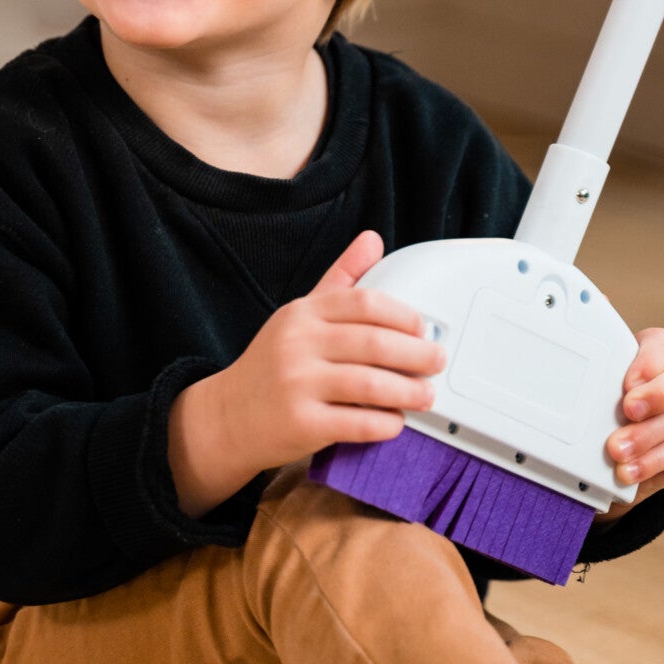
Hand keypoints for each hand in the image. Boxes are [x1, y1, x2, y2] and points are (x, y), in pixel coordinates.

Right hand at [168, 230, 445, 515]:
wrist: (227, 417)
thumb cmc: (272, 366)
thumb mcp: (300, 315)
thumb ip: (340, 279)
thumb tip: (373, 239)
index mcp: (302, 314)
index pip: (364, 303)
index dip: (404, 316)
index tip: (424, 329)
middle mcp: (297, 344)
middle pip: (374, 343)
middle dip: (417, 354)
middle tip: (436, 362)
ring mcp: (296, 384)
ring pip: (370, 384)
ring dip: (408, 392)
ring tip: (425, 395)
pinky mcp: (300, 424)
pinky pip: (356, 422)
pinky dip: (385, 423)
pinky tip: (396, 422)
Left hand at [600, 327, 663, 518]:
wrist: (611, 452)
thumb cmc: (603, 405)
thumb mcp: (595, 380)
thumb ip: (596, 344)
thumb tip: (590, 303)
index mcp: (654, 354)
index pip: (662, 342)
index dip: (649, 359)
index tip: (627, 382)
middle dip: (657, 396)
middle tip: (627, 412)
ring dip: (649, 436)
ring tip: (618, 451)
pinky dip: (654, 462)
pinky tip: (629, 470)